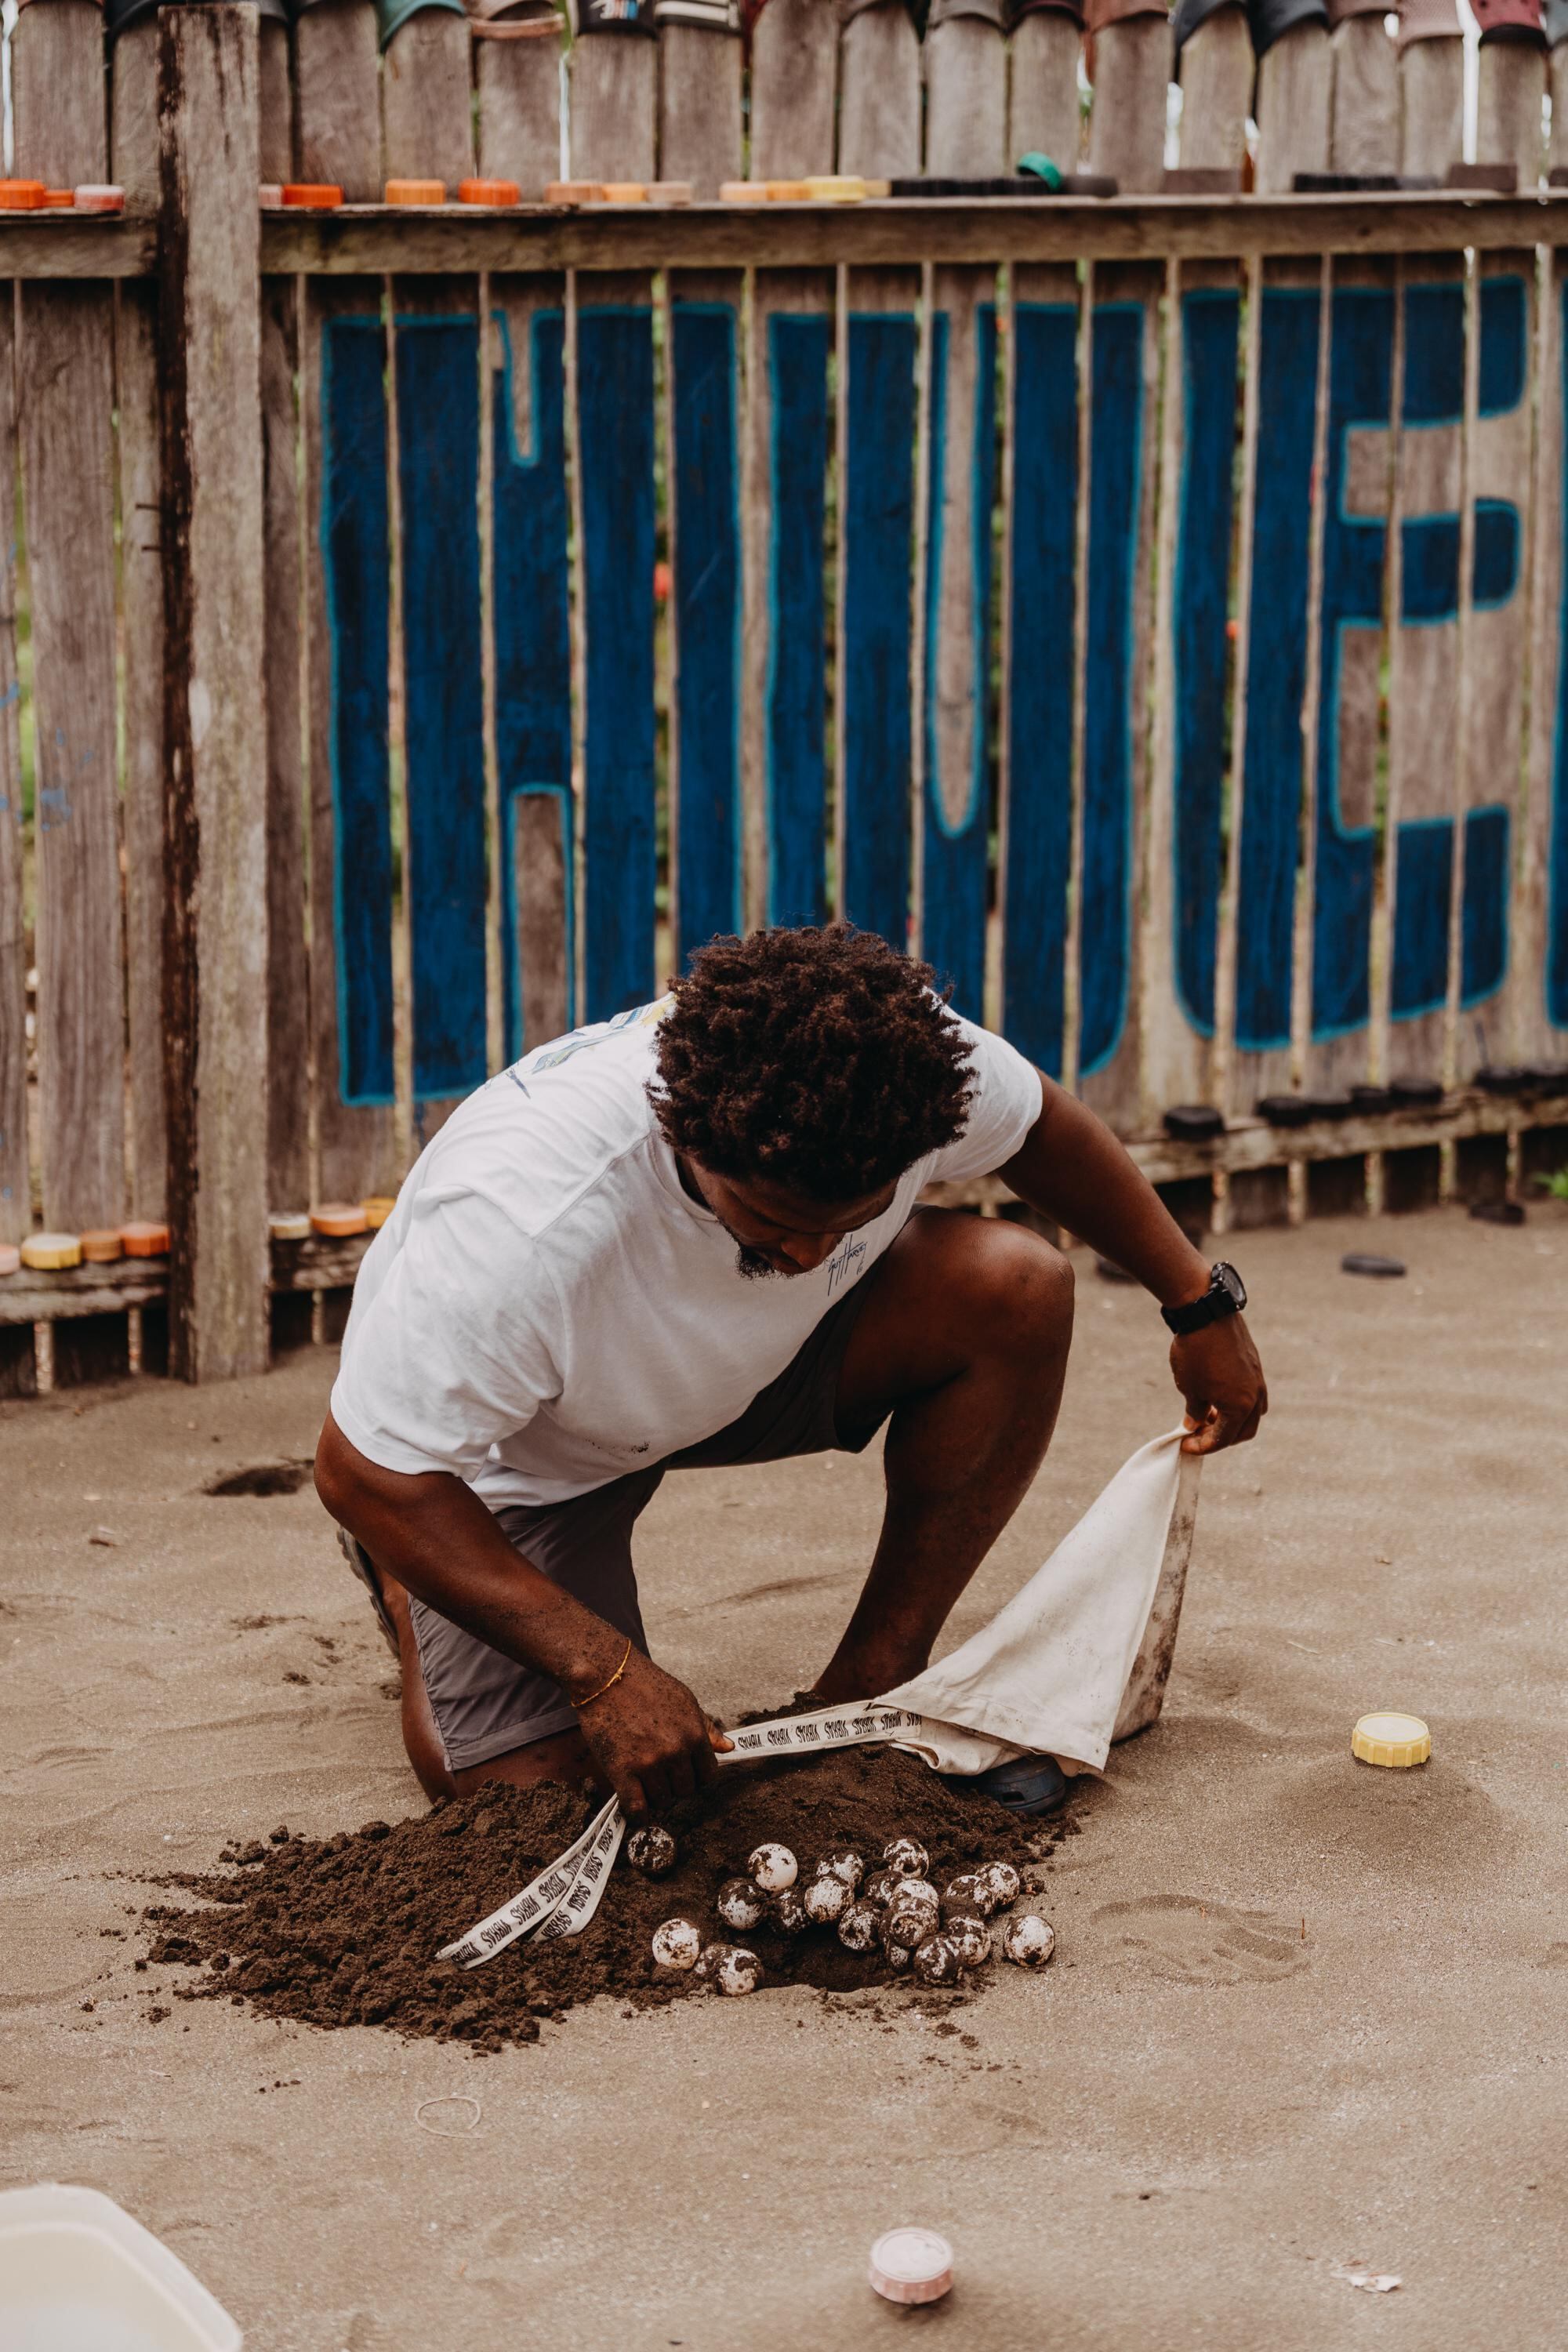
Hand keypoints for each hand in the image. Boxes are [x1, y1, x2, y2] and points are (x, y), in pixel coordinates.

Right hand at [572, 1646, 731, 1821]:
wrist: (606, 1674)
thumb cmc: (646, 1684)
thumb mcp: (685, 1701)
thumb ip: (706, 1728)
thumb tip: (729, 1748)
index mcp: (695, 1734)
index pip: (708, 1776)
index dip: (696, 1777)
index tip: (684, 1773)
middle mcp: (676, 1751)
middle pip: (685, 1791)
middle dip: (675, 1785)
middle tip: (660, 1773)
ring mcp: (649, 1762)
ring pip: (662, 1801)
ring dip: (654, 1796)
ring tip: (644, 1780)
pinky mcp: (622, 1770)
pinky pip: (636, 1807)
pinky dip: (637, 1812)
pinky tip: (635, 1803)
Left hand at [1171, 1314, 1266, 1453]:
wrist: (1206, 1312)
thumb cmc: (1195, 1353)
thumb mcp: (1189, 1387)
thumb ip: (1195, 1411)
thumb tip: (1194, 1423)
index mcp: (1240, 1407)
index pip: (1223, 1439)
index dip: (1202, 1446)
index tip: (1185, 1444)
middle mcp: (1255, 1396)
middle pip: (1243, 1431)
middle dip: (1221, 1438)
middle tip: (1199, 1435)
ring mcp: (1258, 1379)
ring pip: (1252, 1413)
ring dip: (1232, 1421)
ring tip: (1208, 1416)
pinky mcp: (1254, 1365)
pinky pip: (1252, 1394)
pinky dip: (1237, 1403)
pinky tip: (1217, 1396)